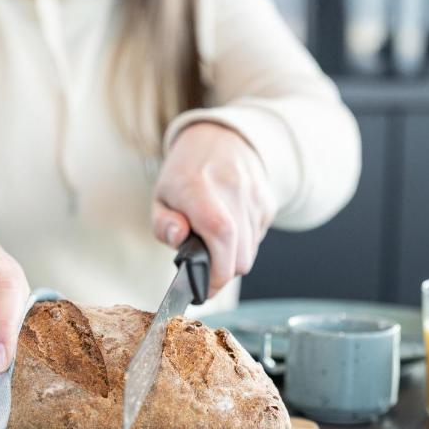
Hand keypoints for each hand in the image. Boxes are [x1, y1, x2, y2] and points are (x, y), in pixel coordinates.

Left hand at [152, 122, 275, 295]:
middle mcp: (231, 189)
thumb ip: (163, 224)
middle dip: (222, 275)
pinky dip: (244, 245)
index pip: (220, 234)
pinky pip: (258, 240)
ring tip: (214, 247)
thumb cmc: (186, 175)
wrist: (220, 139)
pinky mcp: (267, 202)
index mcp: (198, 187)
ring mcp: (253, 195)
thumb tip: (178, 238)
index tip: (203, 290)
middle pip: (240, 254)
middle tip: (205, 275)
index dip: (216, 271)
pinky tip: (230, 230)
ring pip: (250, 253)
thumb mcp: (161, 196)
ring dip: (232, 260)